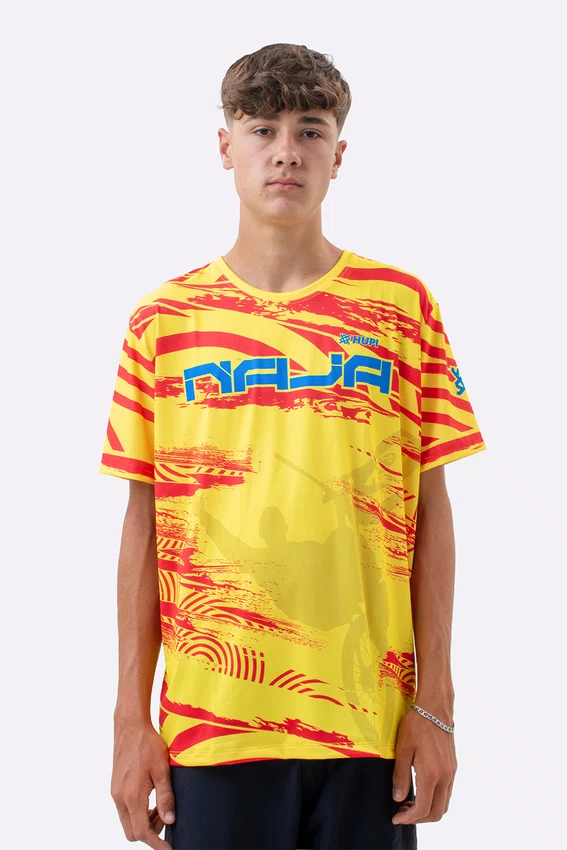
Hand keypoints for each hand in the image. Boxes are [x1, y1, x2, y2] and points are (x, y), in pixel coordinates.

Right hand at [111, 716, 175, 848]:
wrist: (130, 726)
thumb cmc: (148, 744)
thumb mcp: (162, 770)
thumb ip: (165, 797)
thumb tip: (169, 821)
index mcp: (132, 796)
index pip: (142, 832)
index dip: (156, 844)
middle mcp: (120, 798)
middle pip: (132, 832)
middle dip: (150, 833)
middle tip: (166, 819)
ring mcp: (116, 792)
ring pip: (128, 821)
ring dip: (144, 821)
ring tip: (160, 807)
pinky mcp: (115, 786)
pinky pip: (125, 809)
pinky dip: (137, 811)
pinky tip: (151, 797)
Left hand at [391, 705, 456, 824]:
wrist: (435, 708)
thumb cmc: (417, 725)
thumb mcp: (402, 749)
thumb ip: (400, 776)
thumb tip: (398, 798)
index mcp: (431, 774)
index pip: (423, 808)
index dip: (409, 818)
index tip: (396, 818)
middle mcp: (445, 777)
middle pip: (437, 812)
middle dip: (419, 818)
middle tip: (401, 812)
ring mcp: (451, 772)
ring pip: (444, 804)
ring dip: (428, 810)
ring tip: (409, 803)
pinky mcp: (453, 767)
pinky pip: (447, 793)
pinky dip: (435, 800)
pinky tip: (421, 791)